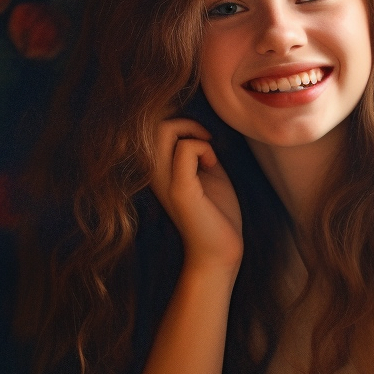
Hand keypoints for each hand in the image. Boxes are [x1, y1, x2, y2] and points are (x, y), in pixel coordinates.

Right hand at [149, 117, 242, 271]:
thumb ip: (198, 152)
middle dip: (184, 122)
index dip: (180, 124)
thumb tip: (198, 130)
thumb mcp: (206, 174)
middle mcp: (154, 174)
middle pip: (154, 124)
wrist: (220, 250)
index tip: (205, 141)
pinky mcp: (180, 189)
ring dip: (191, 132)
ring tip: (208, 154)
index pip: (153, 128)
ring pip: (162, 130)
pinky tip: (211, 165)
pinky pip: (185, 149)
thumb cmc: (216, 214)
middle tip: (206, 141)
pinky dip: (202, 148)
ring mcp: (164, 181)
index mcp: (158, 170)